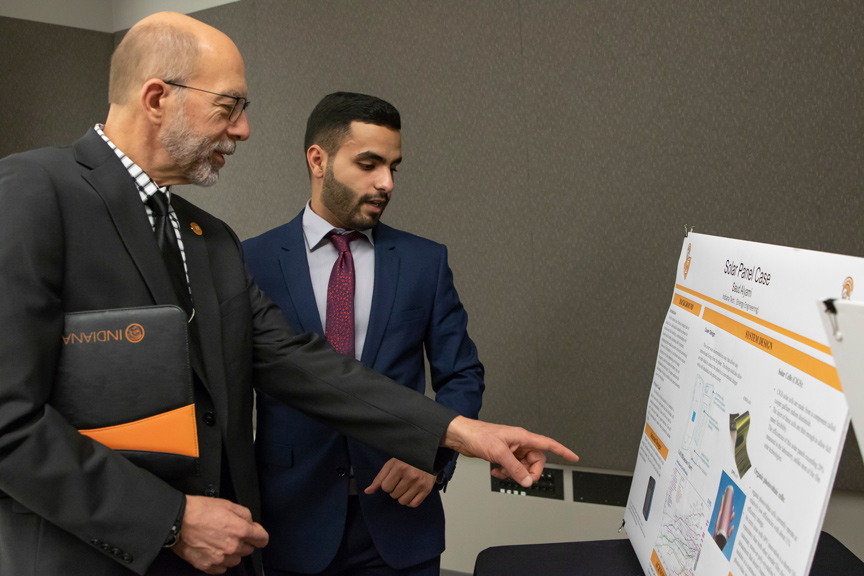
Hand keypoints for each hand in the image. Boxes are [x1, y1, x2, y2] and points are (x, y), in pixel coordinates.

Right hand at [172, 495, 268, 573]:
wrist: (177, 521)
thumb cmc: (200, 511)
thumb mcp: (228, 504)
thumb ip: (245, 515)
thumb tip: (252, 524)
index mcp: (240, 530)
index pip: (262, 539)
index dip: (260, 535)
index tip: (256, 533)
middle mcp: (232, 547)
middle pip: (249, 550)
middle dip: (244, 542)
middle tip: (231, 533)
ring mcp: (220, 558)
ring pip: (236, 560)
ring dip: (232, 553)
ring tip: (220, 541)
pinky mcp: (207, 566)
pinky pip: (222, 568)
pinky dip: (220, 561)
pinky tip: (213, 550)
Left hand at [364, 458, 436, 507]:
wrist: (428, 456)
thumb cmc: (408, 460)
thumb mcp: (392, 464)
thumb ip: (379, 478)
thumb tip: (367, 491)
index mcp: (400, 467)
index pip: (385, 487)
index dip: (387, 484)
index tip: (393, 478)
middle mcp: (410, 476)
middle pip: (393, 495)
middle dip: (395, 489)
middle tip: (401, 480)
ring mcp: (419, 484)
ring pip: (402, 501)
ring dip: (402, 496)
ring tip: (406, 486)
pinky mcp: (427, 490)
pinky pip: (413, 504)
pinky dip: (410, 501)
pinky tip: (411, 493)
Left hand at [443, 416, 578, 487]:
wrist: (463, 436)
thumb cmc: (479, 435)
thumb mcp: (499, 453)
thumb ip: (515, 468)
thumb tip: (527, 480)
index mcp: (523, 437)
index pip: (548, 444)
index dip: (562, 451)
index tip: (573, 457)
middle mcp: (519, 442)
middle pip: (536, 461)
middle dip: (529, 472)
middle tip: (520, 478)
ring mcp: (511, 449)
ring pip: (523, 466)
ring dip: (515, 474)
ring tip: (502, 473)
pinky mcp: (503, 454)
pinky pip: (512, 468)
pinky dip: (506, 473)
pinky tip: (495, 471)